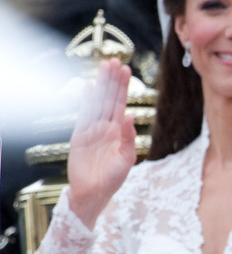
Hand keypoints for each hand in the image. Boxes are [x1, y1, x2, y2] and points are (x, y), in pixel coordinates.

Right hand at [66, 58, 135, 229]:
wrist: (93, 193)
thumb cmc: (113, 177)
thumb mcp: (126, 158)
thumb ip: (128, 137)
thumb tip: (129, 116)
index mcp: (119, 130)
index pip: (122, 103)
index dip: (123, 86)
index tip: (126, 69)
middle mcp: (106, 126)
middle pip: (109, 98)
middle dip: (112, 80)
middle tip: (114, 60)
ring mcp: (92, 129)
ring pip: (97, 102)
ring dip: (100, 85)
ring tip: (103, 67)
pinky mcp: (79, 136)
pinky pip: (83, 115)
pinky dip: (86, 101)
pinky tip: (88, 86)